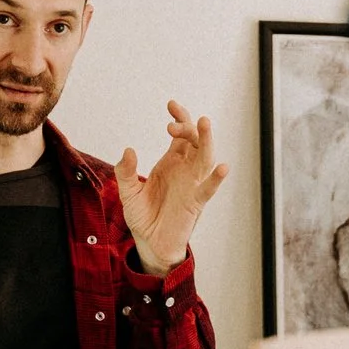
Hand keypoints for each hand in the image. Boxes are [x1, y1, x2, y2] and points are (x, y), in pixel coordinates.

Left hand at [115, 101, 229, 271]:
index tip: (171, 105)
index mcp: (171, 162)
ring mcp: (192, 184)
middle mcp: (185, 169)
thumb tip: (129, 150)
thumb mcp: (128, 191)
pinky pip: (208, 188)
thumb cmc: (143, 215)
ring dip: (206, 141)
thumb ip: (126, 171)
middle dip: (187, 127)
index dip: (180, 118)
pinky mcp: (195, 202)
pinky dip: (216, 179)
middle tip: (171, 126)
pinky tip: (222, 168)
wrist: (150, 242)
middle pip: (195, 141)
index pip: (182, 134)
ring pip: (205, 158)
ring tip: (204, 123)